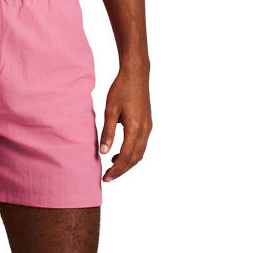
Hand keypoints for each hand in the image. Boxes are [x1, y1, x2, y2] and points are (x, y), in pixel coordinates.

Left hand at [98, 66, 151, 181]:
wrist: (136, 74)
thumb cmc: (121, 89)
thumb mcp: (110, 110)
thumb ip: (107, 132)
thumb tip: (104, 152)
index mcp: (135, 128)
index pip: (126, 156)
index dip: (116, 169)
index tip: (105, 178)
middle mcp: (145, 130)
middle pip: (135, 159)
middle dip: (121, 170)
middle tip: (107, 177)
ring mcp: (148, 127)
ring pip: (140, 153)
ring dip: (127, 163)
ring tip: (112, 167)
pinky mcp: (148, 123)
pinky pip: (142, 145)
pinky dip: (132, 154)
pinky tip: (120, 153)